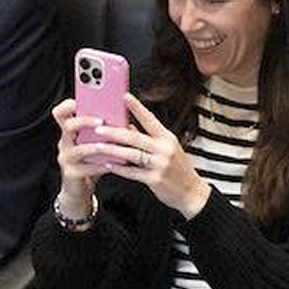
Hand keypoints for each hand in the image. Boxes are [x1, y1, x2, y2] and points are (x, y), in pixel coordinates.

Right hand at [53, 97, 110, 215]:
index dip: (68, 105)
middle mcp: (64, 143)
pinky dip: (100, 166)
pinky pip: (86, 168)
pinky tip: (113, 164)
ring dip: (95, 145)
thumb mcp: (96, 145)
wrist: (79, 190)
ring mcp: (66, 159)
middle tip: (101, 120)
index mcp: (70, 132)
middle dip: (85, 121)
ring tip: (109, 145)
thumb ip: (106, 132)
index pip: (61, 113)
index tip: (80, 100)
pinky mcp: (71, 174)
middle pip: (68, 126)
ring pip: (78, 149)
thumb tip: (128, 122)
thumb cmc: (90, 163)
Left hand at [75, 93, 210, 216]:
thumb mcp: (167, 148)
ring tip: (98, 147)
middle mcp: (164, 149)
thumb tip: (128, 127)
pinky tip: (108, 165)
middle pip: (135, 138)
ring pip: (132, 155)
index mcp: (167, 138)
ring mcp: (160, 164)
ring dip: (113, 150)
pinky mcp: (155, 179)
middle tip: (98, 129)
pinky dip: (119, 169)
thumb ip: (148, 138)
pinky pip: (132, 173)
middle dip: (115, 132)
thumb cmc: (177, 168)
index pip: (150, 119)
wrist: (190, 191)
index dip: (137, 107)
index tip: (125, 97)